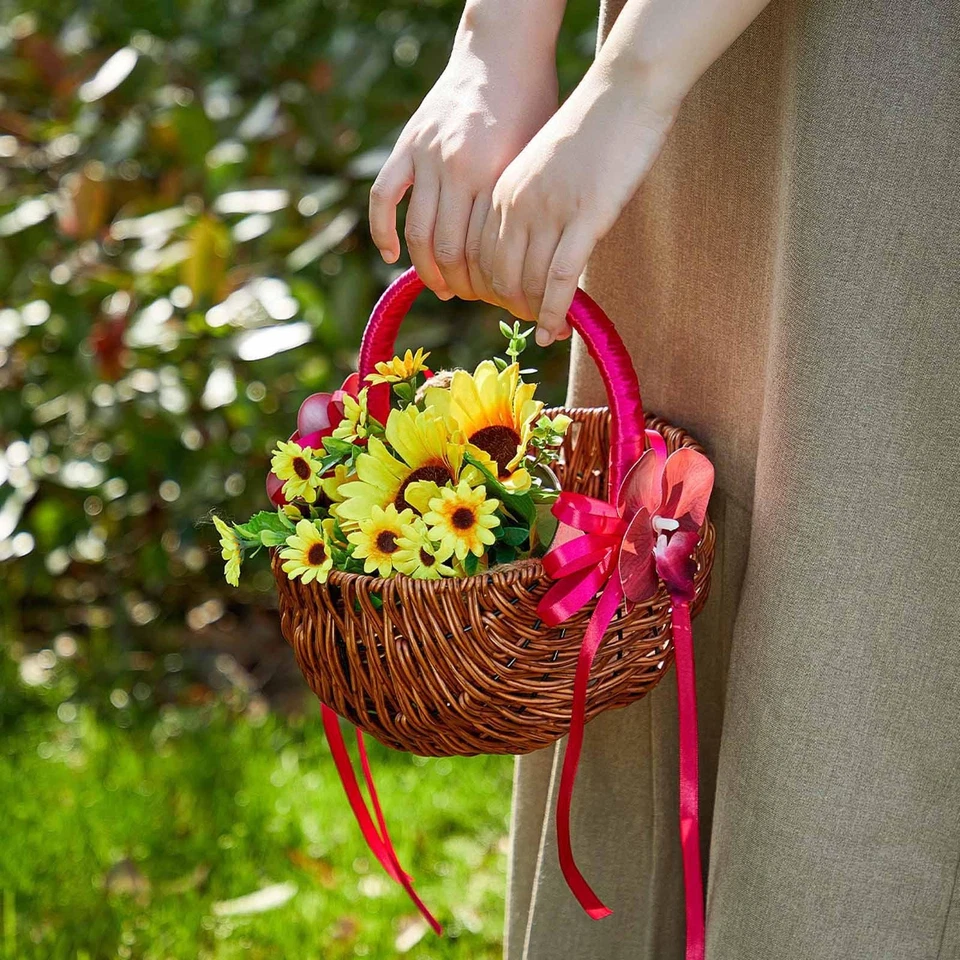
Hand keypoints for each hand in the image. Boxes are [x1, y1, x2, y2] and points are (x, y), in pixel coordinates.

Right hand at [368, 13, 559, 300]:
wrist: (503, 53)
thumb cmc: (533, 110)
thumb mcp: (536, 162)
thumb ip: (518, 209)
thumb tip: (518, 266)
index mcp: (494, 177)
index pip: (482, 253)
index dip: (486, 284)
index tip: (493, 299)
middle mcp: (457, 169)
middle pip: (448, 250)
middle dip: (457, 284)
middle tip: (466, 297)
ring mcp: (427, 157)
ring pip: (417, 232)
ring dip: (425, 268)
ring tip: (439, 286)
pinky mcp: (407, 145)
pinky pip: (384, 196)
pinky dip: (383, 231)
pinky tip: (392, 255)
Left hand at [478, 62, 675, 343]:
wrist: (623, 93)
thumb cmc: (589, 132)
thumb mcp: (542, 171)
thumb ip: (529, 208)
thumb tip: (532, 252)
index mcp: (499, 192)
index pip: (479, 258)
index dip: (490, 291)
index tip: (508, 306)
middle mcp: (515, 205)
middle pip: (499, 277)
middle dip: (512, 307)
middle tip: (531, 323)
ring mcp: (548, 213)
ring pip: (528, 282)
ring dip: (536, 314)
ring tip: (549, 330)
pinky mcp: (584, 218)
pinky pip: (561, 279)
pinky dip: (555, 311)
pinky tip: (555, 329)